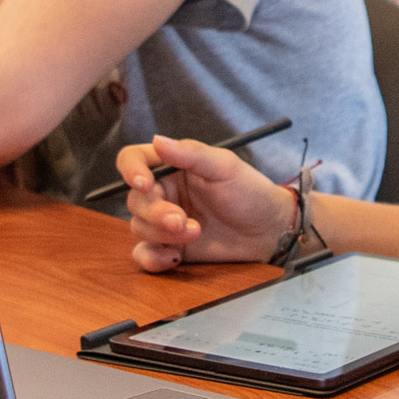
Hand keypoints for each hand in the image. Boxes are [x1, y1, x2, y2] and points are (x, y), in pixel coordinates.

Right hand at [118, 132, 295, 272]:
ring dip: (162, 234)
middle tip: (181, 221)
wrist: (268, 231)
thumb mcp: (224, 167)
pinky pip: (144, 254)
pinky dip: (152, 258)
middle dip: (156, 213)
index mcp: (171, 166)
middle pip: (136, 200)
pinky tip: (174, 258)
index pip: (134, 159)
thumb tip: (157, 140)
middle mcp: (163, 192)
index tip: (143, 183)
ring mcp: (164, 222)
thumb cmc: (250, 192)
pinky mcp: (169, 247)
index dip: (130, 170)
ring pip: (139, 227)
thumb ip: (191, 153)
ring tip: (196, 233)